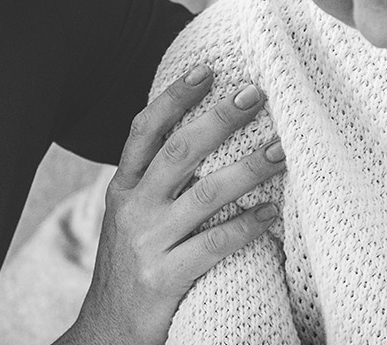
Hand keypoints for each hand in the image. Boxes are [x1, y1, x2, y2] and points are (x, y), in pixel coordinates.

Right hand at [61, 66, 284, 344]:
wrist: (105, 335)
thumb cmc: (132, 268)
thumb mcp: (130, 219)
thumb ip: (156, 183)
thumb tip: (204, 137)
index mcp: (122, 190)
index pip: (143, 131)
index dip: (174, 96)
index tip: (207, 69)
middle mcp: (131, 210)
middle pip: (179, 152)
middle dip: (219, 118)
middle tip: (256, 93)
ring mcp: (147, 244)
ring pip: (204, 194)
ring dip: (247, 169)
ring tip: (282, 151)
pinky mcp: (164, 279)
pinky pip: (214, 245)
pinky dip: (246, 226)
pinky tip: (272, 213)